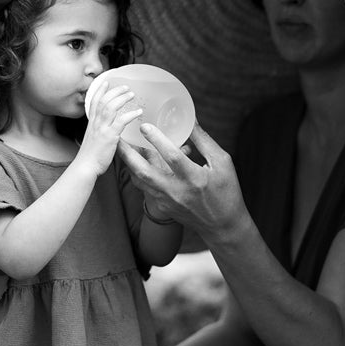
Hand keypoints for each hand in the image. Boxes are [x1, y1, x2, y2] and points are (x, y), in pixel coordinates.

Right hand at [76, 81, 142, 177]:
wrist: (84, 167)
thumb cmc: (89, 158)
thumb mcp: (92, 140)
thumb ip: (99, 133)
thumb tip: (107, 132)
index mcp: (91, 124)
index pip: (94, 102)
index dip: (100, 90)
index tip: (106, 82)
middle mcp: (95, 123)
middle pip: (104, 101)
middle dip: (114, 91)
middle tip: (125, 86)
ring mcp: (102, 129)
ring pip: (111, 107)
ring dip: (122, 98)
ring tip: (132, 94)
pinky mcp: (109, 136)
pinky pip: (121, 121)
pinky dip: (130, 115)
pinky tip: (138, 112)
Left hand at [117, 122, 246, 233]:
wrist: (222, 226)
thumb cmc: (226, 191)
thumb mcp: (222, 162)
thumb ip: (203, 141)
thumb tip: (190, 119)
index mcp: (195, 178)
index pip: (172, 157)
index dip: (157, 140)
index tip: (144, 125)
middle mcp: (178, 191)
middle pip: (145, 172)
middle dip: (128, 153)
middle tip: (118, 136)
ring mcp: (167, 201)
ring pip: (140, 180)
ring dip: (128, 163)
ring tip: (119, 145)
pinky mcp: (163, 206)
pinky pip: (145, 187)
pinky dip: (136, 172)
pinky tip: (132, 160)